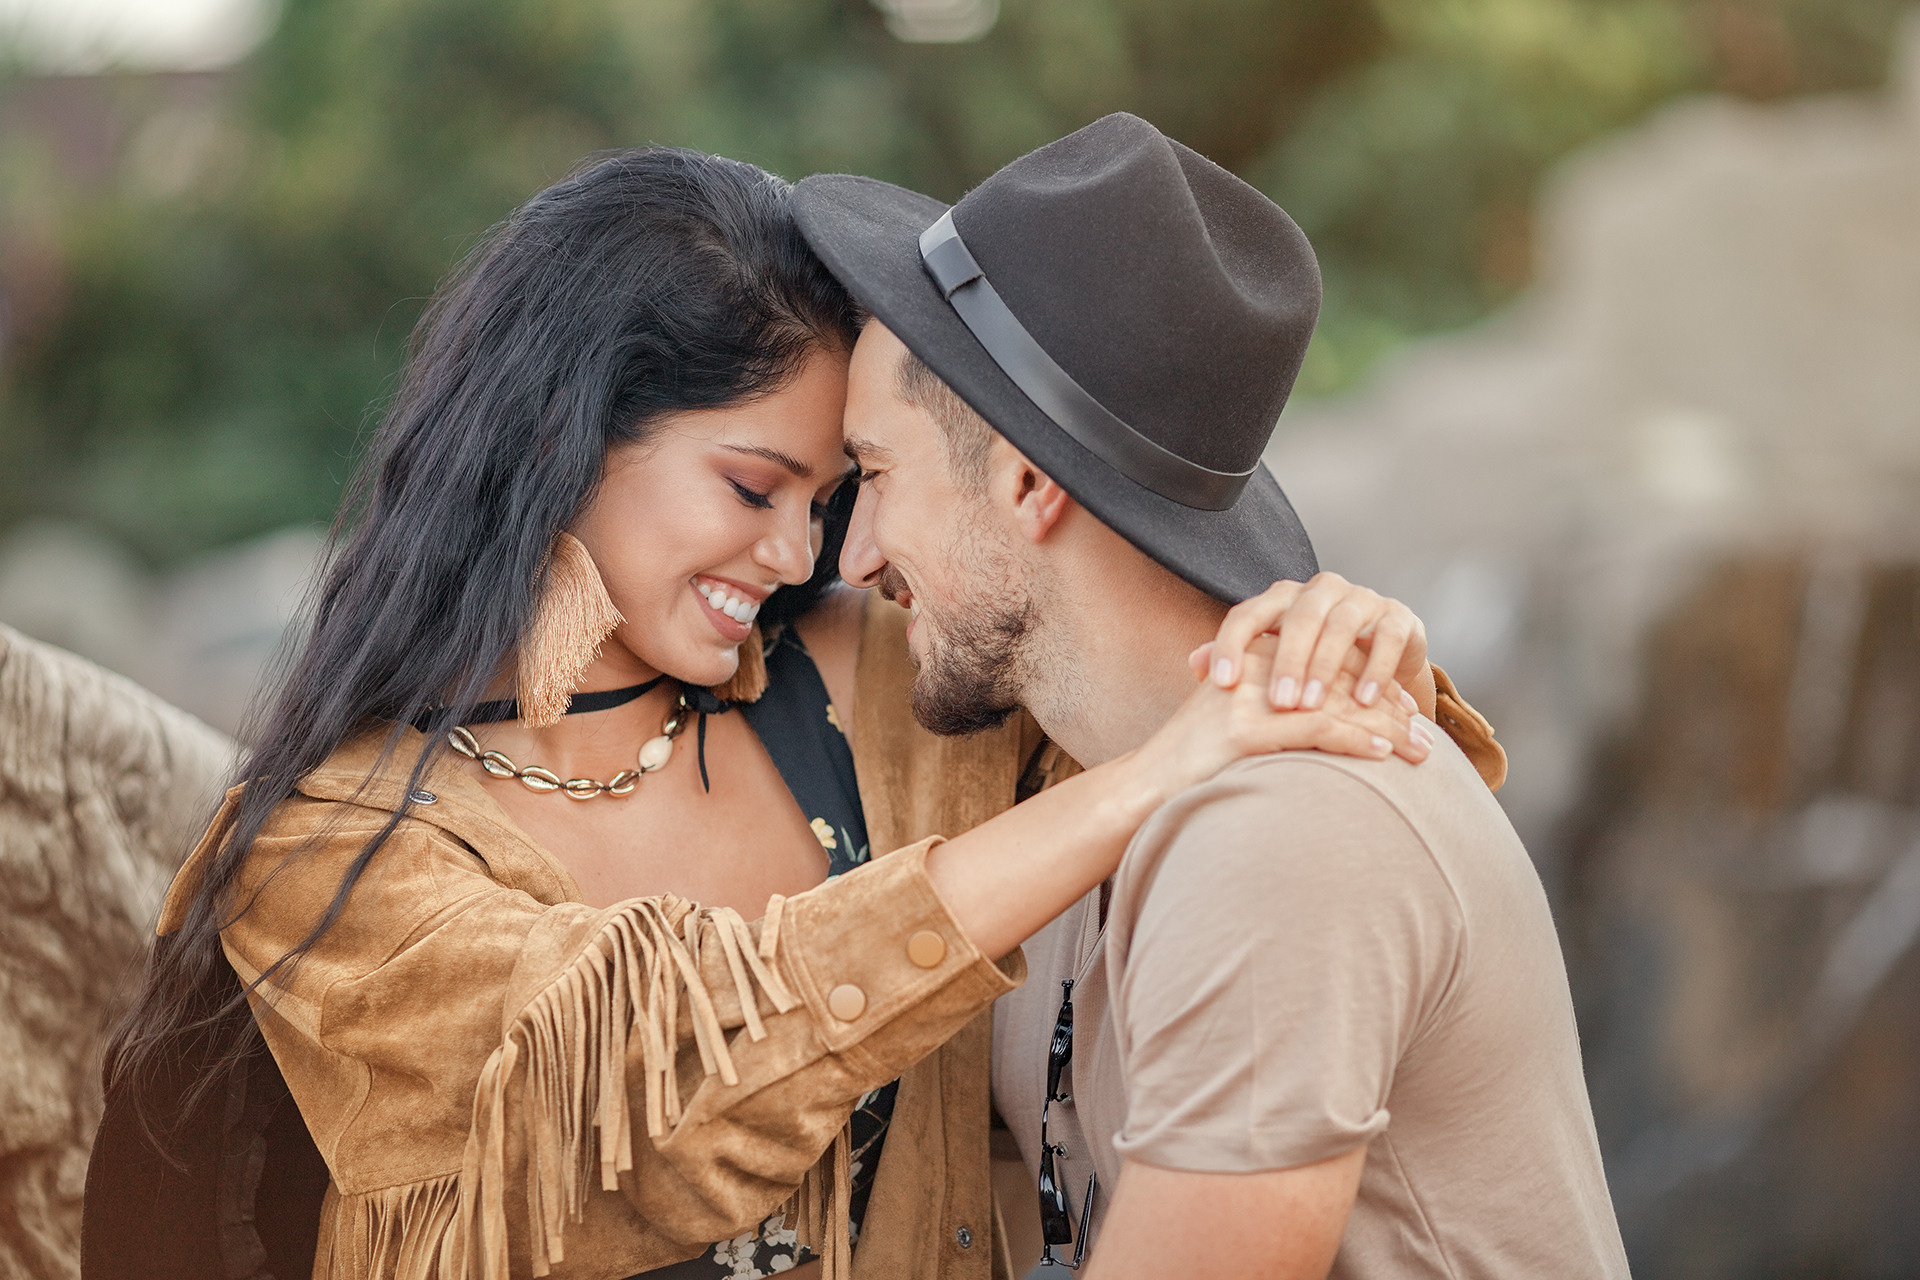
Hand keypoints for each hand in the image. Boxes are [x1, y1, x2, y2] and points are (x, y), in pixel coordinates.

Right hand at [1133, 637, 1429, 809]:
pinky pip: (1317, 730)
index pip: (1332, 660)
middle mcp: (1257, 667)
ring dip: (1388, 728)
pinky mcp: (1246, 730)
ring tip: (1421, 751)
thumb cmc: (1193, 765)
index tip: (1408, 713)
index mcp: (1257, 657)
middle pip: (1343, 678)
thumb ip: (1276, 709)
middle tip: (1427, 735)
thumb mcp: (1238, 721)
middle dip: (1391, 707)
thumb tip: (1327, 720)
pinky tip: (1386, 754)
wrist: (1144, 786)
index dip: (1376, 686)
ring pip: (1338, 703)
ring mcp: (1251, 697)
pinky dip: (1357, 741)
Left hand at [1192, 572, 1428, 711]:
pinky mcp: (1398, 617)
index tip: (1220, 682)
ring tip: (1313, 706)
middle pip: (1298, 618)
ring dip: (1326, 667)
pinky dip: (1376, 669)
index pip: (1248, 613)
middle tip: (1277, 704)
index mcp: (1283, 599)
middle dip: (1286, 662)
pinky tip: (1364, 700)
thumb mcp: (1276, 663)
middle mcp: (1321, 591)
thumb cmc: (1315, 665)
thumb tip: (1195, 662)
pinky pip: (1387, 637)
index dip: (1231, 644)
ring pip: (1341, 625)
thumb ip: (1239, 661)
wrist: (1381, 660)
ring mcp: (1362, 600)